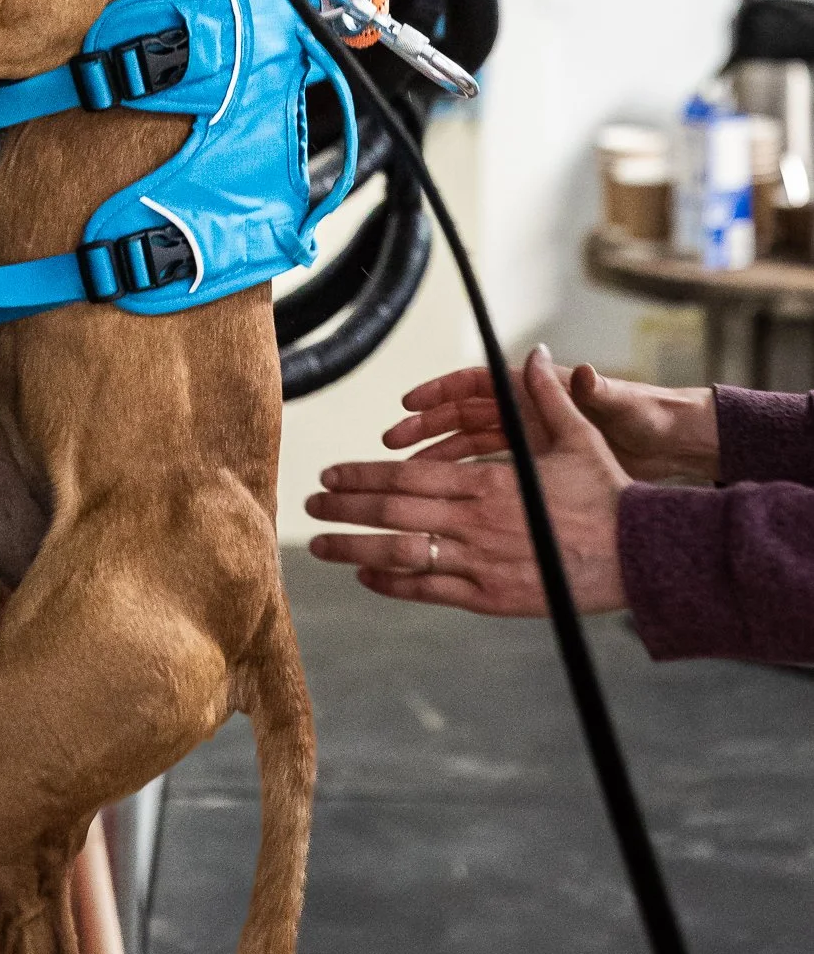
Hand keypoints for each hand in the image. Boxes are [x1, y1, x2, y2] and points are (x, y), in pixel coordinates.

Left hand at [306, 347, 629, 615]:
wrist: (642, 556)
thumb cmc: (609, 493)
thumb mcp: (577, 435)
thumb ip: (546, 395)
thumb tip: (536, 355)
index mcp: (489, 483)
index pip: (409, 477)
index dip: (365, 476)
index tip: (332, 474)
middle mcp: (477, 524)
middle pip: (395, 515)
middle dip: (347, 510)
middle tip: (310, 507)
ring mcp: (482, 565)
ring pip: (405, 557)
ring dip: (357, 550)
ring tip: (322, 547)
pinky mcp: (494, 599)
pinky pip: (433, 592)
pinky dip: (396, 584)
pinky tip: (369, 578)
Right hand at [381, 357, 719, 483]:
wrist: (668, 455)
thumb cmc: (643, 420)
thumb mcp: (618, 407)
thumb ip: (593, 392)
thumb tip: (580, 370)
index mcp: (537, 393)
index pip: (476, 384)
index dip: (440, 392)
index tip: (410, 402)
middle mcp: (525, 416)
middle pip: (459, 417)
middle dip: (422, 428)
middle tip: (393, 442)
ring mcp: (526, 445)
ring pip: (464, 449)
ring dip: (432, 458)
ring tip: (403, 474)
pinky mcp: (532, 474)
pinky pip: (484, 475)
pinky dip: (458, 484)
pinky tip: (438, 500)